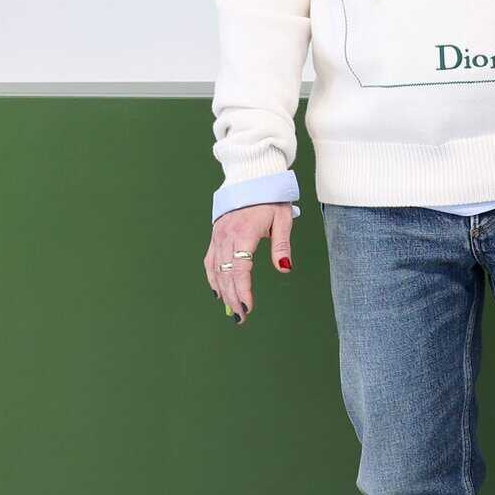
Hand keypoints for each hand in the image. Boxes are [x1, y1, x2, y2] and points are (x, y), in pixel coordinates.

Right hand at [204, 203, 295, 323]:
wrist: (251, 177)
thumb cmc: (270, 198)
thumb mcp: (282, 218)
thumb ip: (282, 244)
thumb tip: (285, 268)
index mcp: (244, 233)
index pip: (241, 269)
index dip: (243, 291)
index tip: (248, 308)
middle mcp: (227, 236)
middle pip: (227, 274)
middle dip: (233, 297)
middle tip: (241, 317)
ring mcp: (218, 235)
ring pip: (216, 269)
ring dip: (223, 291)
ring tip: (231, 309)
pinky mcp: (215, 234)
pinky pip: (210, 260)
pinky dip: (212, 277)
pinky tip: (217, 290)